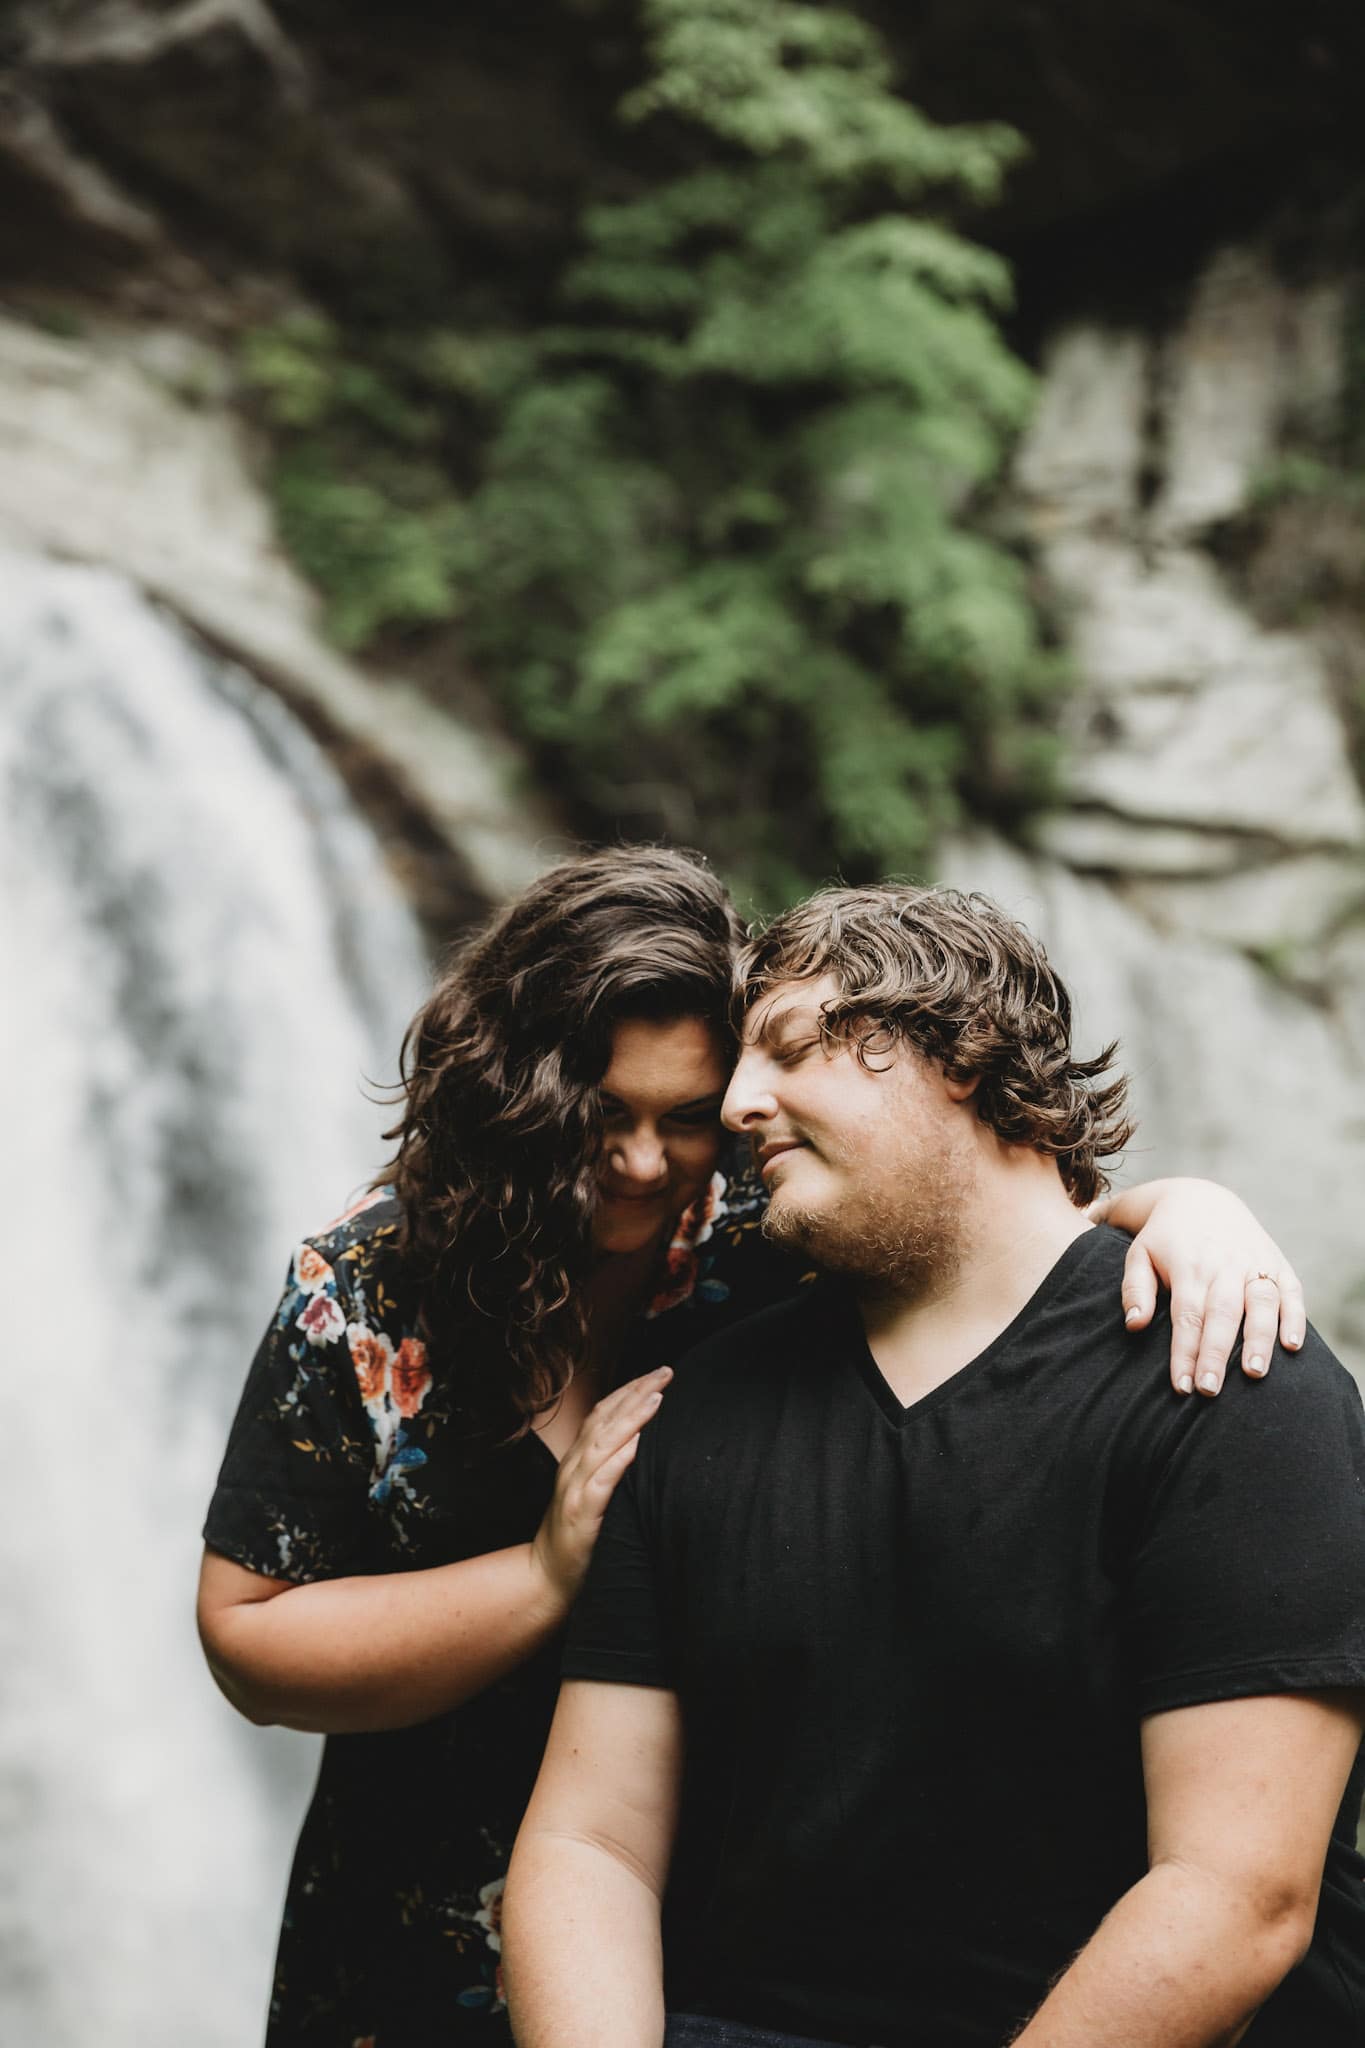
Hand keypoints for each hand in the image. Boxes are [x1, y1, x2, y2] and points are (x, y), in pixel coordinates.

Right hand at [530, 1366, 672, 1611]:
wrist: (547, 1575)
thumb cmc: (577, 1535)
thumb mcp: (590, 1492)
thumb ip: (606, 1465)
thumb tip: (639, 1440)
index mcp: (578, 1460)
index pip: (604, 1413)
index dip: (629, 1390)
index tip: (657, 1373)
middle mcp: (574, 1467)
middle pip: (606, 1419)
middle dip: (636, 1392)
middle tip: (665, 1372)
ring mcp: (575, 1489)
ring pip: (603, 1443)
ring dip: (631, 1418)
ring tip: (656, 1398)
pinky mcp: (581, 1514)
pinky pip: (600, 1482)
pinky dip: (617, 1460)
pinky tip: (635, 1445)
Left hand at [1088, 1179, 1305, 1397]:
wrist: (1201, 1199)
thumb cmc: (1165, 1239)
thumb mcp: (1139, 1255)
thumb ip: (1135, 1289)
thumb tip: (1134, 1325)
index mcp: (1188, 1266)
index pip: (1186, 1316)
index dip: (1184, 1353)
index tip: (1181, 1387)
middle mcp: (1224, 1265)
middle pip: (1222, 1314)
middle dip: (1216, 1354)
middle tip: (1210, 1390)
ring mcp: (1254, 1263)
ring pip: (1260, 1302)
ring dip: (1260, 1338)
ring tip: (1255, 1373)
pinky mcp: (1277, 1263)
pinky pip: (1291, 1291)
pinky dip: (1294, 1317)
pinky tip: (1292, 1345)